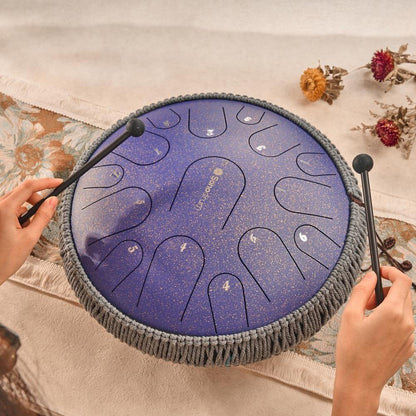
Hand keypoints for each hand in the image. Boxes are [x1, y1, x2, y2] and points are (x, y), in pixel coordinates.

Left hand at [0, 178, 62, 284]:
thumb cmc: (6, 258)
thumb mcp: (30, 237)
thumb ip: (43, 216)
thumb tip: (54, 201)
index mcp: (5, 209)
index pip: (28, 186)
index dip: (46, 182)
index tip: (59, 182)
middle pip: (23, 191)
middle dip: (38, 199)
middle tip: (47, 211)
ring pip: (18, 200)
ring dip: (28, 209)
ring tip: (29, 228)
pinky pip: (12, 208)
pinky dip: (21, 215)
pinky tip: (21, 230)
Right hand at [332, 266, 414, 414]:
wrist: (360, 383)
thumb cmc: (352, 351)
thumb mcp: (350, 315)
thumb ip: (361, 291)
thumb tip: (370, 275)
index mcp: (393, 313)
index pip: (403, 281)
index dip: (391, 271)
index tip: (380, 271)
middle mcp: (407, 324)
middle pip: (403, 294)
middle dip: (385, 291)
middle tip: (366, 300)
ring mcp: (410, 336)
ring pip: (403, 309)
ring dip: (388, 305)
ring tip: (368, 316)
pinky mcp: (409, 346)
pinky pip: (403, 324)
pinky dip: (391, 319)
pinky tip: (374, 330)